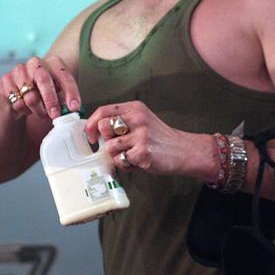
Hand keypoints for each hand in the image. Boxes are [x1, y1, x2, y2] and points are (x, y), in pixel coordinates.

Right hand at [0, 55, 79, 120]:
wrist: (14, 94)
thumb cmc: (40, 93)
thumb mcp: (55, 92)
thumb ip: (63, 98)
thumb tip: (72, 110)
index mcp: (52, 62)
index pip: (64, 75)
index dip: (70, 92)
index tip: (74, 107)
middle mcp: (36, 63)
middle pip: (44, 80)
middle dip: (51, 100)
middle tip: (56, 115)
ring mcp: (19, 70)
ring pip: (31, 96)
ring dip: (38, 110)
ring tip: (41, 113)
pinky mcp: (6, 80)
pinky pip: (18, 102)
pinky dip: (24, 110)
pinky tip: (25, 107)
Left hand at [84, 101, 214, 177]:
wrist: (183, 150)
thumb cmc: (160, 138)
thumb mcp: (142, 121)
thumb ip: (122, 122)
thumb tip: (96, 131)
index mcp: (135, 109)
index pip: (103, 111)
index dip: (91, 124)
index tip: (90, 135)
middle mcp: (137, 119)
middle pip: (103, 127)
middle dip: (105, 140)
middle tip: (115, 147)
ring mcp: (140, 136)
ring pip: (109, 147)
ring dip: (116, 156)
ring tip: (129, 155)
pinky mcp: (143, 152)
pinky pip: (121, 161)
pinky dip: (126, 165)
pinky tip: (137, 162)